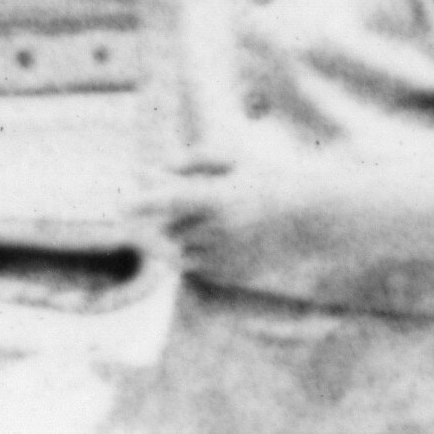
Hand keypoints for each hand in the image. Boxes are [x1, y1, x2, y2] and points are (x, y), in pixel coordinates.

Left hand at [157, 132, 368, 293]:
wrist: (312, 219)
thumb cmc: (271, 179)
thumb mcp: (235, 158)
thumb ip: (193, 159)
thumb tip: (157, 168)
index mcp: (219, 197)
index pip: (169, 200)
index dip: (143, 203)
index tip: (121, 205)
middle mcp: (219, 230)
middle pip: (170, 228)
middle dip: (165, 218)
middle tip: (178, 204)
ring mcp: (225, 255)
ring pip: (180, 250)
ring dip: (182, 237)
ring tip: (213, 219)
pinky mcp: (230, 274)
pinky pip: (197, 267)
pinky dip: (198, 253)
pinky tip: (223, 237)